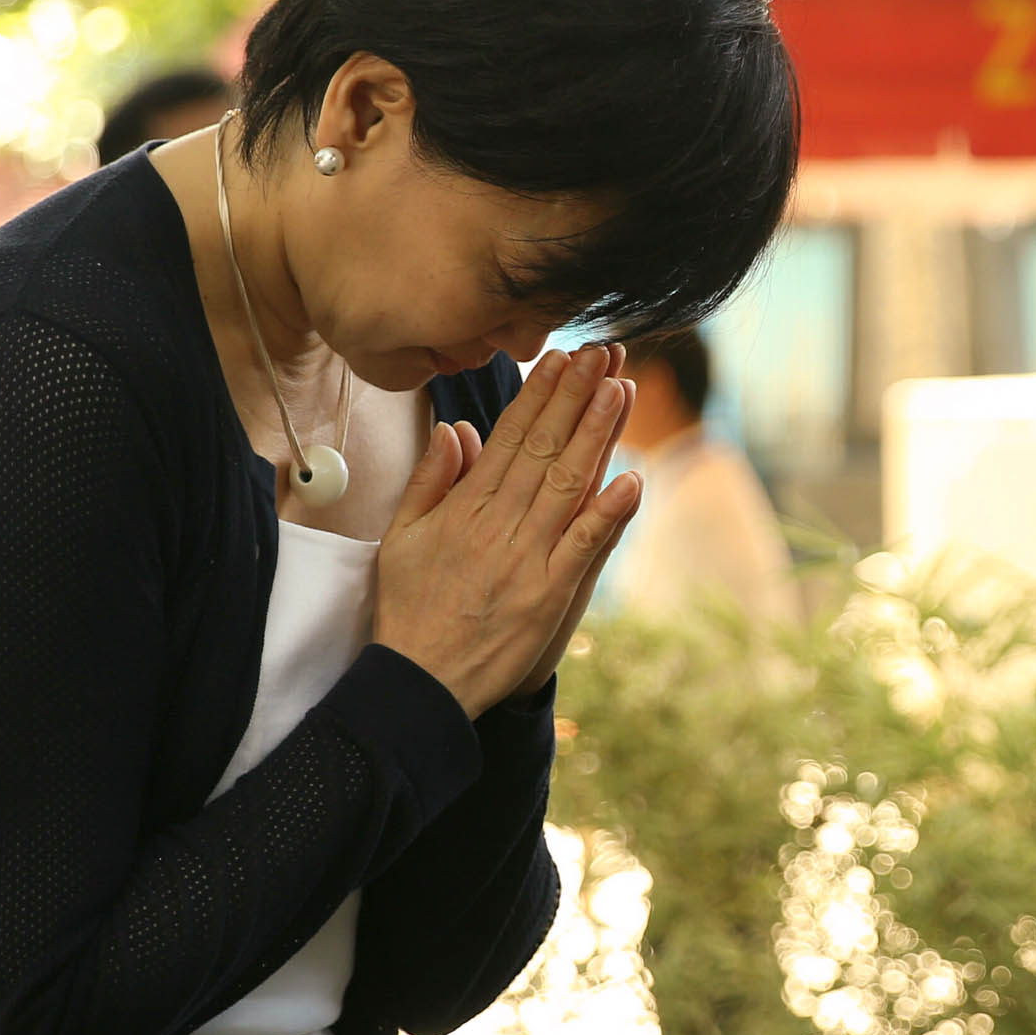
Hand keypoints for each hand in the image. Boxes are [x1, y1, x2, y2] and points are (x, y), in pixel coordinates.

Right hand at [374, 344, 644, 716]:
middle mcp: (498, 524)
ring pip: (568, 484)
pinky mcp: (548, 595)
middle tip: (602, 353)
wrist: (418, 681)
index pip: (509, 437)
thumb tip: (456, 428)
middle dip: (574, 397)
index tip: (562, 358)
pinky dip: (608, 513)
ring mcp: (526, 558)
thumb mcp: (401, 536)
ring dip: (596, 435)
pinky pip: (584, 546)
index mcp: (464, 507)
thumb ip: (431, 480)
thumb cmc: (408, 609)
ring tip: (619, 389)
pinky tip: (633, 479)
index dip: (539, 394)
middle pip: (543, 448)